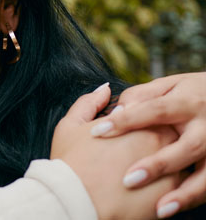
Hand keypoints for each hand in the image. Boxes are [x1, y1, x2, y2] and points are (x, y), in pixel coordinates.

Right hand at [52, 83, 182, 219]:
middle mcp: (164, 144)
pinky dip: (167, 188)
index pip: (156, 113)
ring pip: (179, 163)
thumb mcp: (70, 126)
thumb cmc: (71, 164)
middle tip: (136, 150)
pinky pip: (178, 189)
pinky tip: (147, 191)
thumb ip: (89, 103)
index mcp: (143, 123)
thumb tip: (104, 90)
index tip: (130, 130)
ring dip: (167, 165)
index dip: (142, 121)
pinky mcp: (172, 197)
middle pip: (172, 136)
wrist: (77, 202)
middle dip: (158, 141)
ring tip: (140, 171)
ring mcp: (172, 171)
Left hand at [88, 73, 205, 217]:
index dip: (126, 120)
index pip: (154, 110)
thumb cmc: (188, 93)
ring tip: (161, 209)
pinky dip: (191, 198)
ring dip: (184, 193)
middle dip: (159, 165)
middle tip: (129, 179)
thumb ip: (142, 96)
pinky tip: (168, 209)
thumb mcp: (168, 86)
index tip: (98, 132)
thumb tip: (117, 110)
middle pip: (187, 147)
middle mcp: (205, 126)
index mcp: (188, 102)